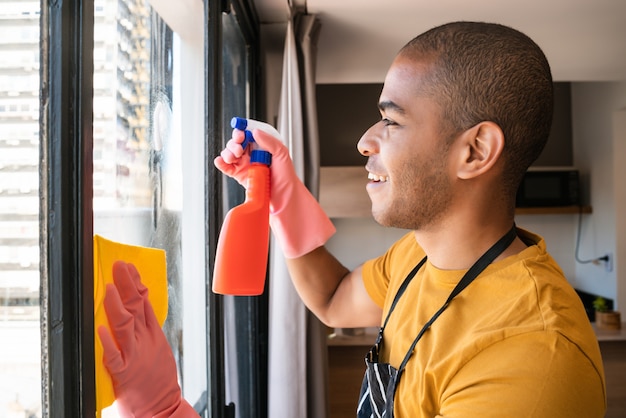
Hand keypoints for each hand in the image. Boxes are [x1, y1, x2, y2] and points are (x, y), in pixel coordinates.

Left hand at [97, 261, 196, 416]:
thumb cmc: (158, 380)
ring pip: (124, 326)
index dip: (136, 283)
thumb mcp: (160, 348)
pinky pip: (113, 356)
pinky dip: (107, 342)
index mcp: (153, 335)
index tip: (129, 268)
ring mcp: (134, 356)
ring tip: (109, 288)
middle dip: (127, 285)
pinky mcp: (124, 373)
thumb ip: (148, 327)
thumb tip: (139, 305)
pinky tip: (101, 329)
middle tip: (118, 266)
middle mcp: (144, 342)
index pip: (145, 302)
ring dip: (116, 306)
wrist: (162, 407)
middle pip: (136, 308)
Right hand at [214, 127, 335, 257]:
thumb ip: (269, 141)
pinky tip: (221, 161)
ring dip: (228, 152)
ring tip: (233, 156)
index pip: (249, 133)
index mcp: (263, 146)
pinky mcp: (240, 176)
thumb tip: (254, 132)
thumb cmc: (286, 177)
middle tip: (239, 148)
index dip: (243, 131)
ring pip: (230, 153)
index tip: (240, 132)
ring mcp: (245, 165)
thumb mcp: (282, 154)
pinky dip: (221, 163)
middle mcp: (253, 154)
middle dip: (234, 142)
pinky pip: (227, 167)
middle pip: (237, 142)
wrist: (283, 198)